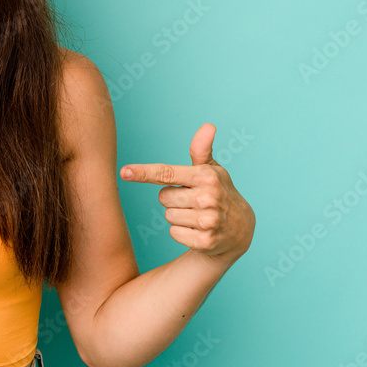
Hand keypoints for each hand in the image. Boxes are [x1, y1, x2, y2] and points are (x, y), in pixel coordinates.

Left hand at [120, 123, 254, 262]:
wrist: (241, 228)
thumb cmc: (219, 192)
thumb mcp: (212, 170)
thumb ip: (201, 149)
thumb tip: (208, 125)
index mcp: (206, 176)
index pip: (167, 173)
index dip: (144, 172)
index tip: (124, 172)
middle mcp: (208, 197)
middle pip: (163, 197)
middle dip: (173, 199)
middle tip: (193, 201)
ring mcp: (208, 220)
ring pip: (167, 216)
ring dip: (178, 217)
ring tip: (197, 215)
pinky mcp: (206, 241)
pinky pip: (174, 233)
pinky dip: (182, 233)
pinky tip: (198, 230)